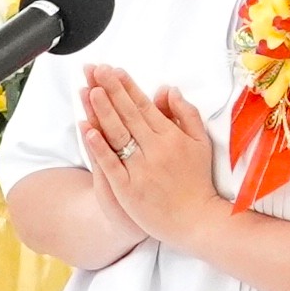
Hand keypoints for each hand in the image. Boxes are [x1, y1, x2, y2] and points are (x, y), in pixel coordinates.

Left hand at [80, 67, 234, 245]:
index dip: (128, 86)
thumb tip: (168, 89)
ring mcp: (141, 169)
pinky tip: (88, 129)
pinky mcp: (128, 189)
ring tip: (89, 90)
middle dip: (111, 90)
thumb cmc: (198, 180)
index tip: (114, 70)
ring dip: (103, 111)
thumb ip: (185, 113)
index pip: (144, 106)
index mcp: (172, 136)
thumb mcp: (200, 142)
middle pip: (128, 115)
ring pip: (118, 135)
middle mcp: (156, 149)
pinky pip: (111, 164)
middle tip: (96, 70)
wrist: (196, 220)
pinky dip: (99, 146)